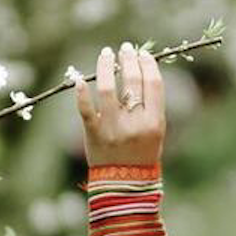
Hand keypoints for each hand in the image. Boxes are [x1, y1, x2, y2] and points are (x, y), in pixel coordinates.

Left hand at [75, 41, 165, 167]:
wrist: (125, 185)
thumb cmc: (142, 154)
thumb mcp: (156, 132)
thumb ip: (151, 106)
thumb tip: (140, 71)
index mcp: (154, 122)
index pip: (154, 84)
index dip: (148, 64)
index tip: (143, 53)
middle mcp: (135, 124)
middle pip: (133, 82)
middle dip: (129, 60)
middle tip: (125, 49)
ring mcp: (113, 128)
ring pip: (108, 89)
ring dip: (106, 67)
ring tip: (106, 54)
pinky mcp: (94, 134)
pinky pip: (85, 109)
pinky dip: (81, 93)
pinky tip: (79, 79)